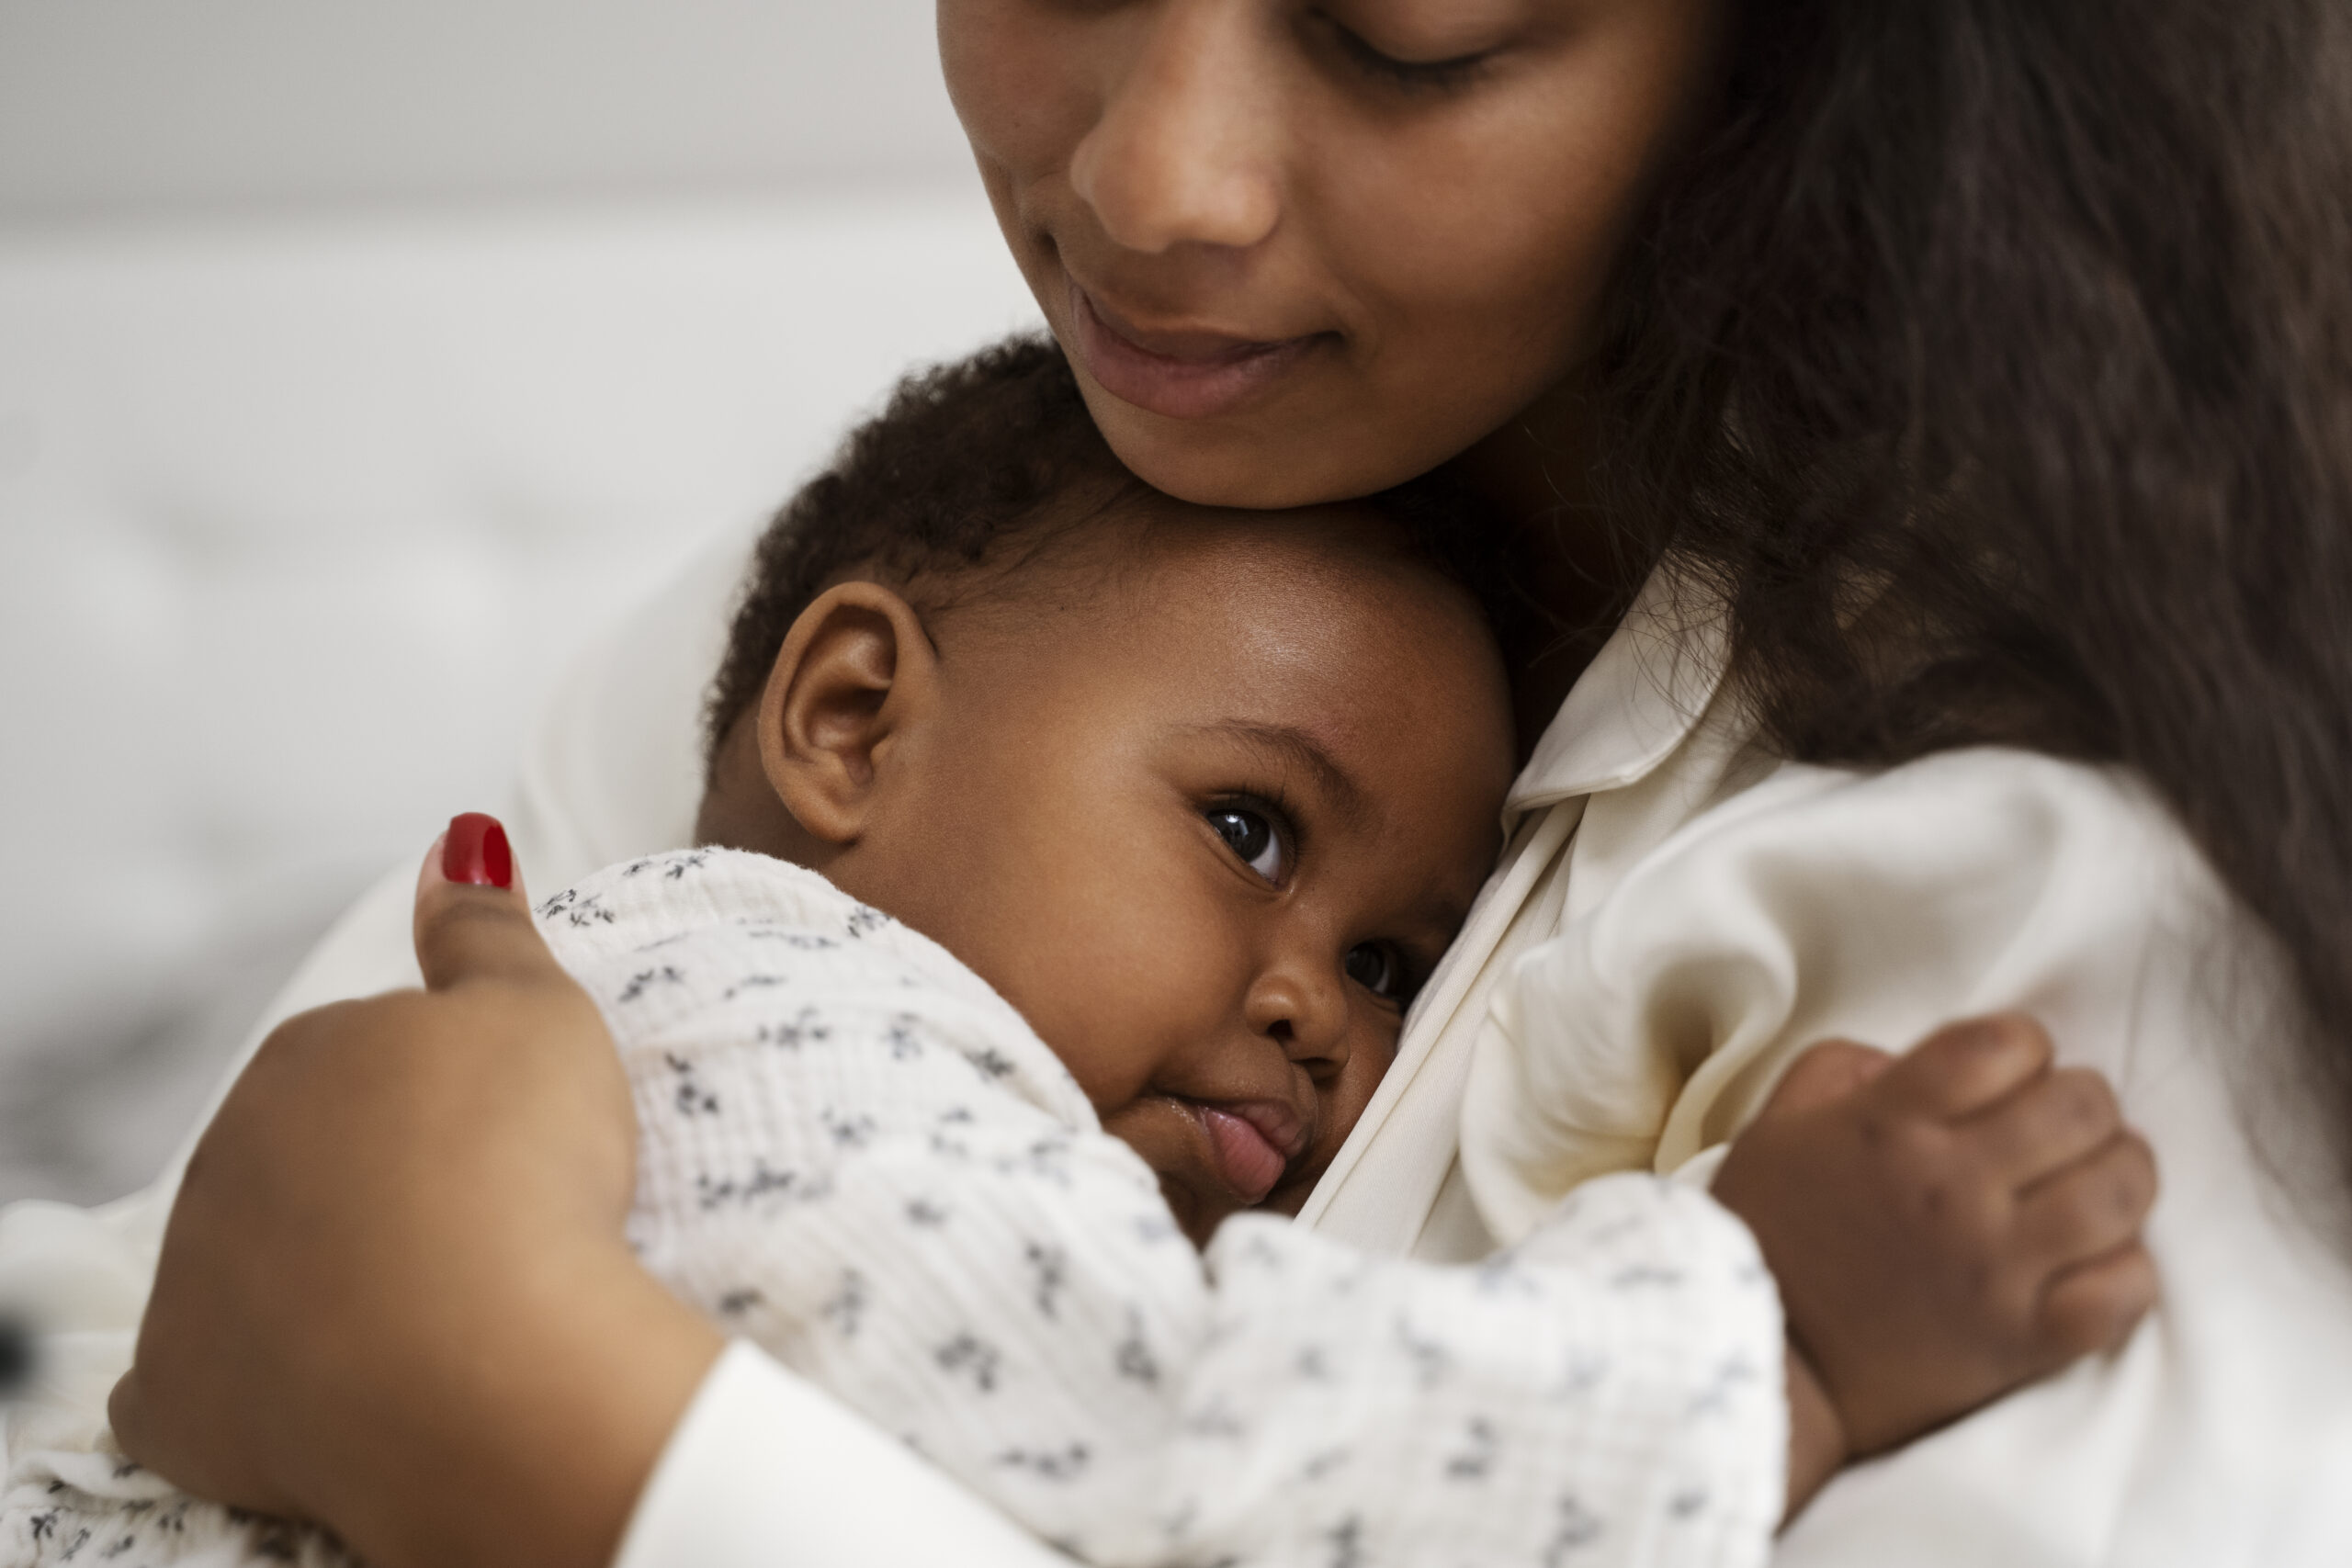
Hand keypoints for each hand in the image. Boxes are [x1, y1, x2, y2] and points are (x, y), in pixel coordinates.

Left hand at [109, 818, 724, 1567]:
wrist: (491, 1358)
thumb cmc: (525, 1166)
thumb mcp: (539, 1012)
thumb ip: (482, 925)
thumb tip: (455, 834)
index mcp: (308, 1056)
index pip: (366, 1057)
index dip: (445, 1097)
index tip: (510, 1138)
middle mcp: (230, 1155)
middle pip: (304, 1157)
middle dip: (374, 1181)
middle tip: (483, 1224)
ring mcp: (199, 1280)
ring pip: (253, 1263)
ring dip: (322, 1277)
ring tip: (435, 1312)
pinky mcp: (188, 1398)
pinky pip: (192, 1386)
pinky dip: (241, 1383)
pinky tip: (307, 1387)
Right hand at [1713, 1014, 2157, 1471]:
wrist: (1764, 1365)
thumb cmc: (1765, 1238)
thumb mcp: (1776, 1127)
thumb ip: (1843, 1070)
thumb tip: (1914, 1059)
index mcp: (1889, 1125)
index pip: (2004, 1043)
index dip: (2025, 1045)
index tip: (2012, 1069)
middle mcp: (1952, 1188)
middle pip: (2081, 1105)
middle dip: (2080, 1102)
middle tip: (2058, 1126)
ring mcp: (1995, 1268)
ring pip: (2120, 1190)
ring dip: (2119, 1172)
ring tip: (2093, 1183)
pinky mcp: (2023, 1341)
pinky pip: (2124, 1289)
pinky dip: (2127, 1267)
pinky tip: (2096, 1259)